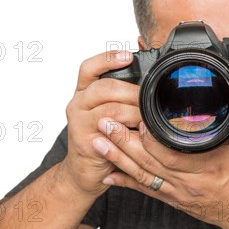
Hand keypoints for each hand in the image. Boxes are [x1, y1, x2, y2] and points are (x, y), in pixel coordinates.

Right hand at [60, 50, 140, 196]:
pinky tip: (139, 133)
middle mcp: (77, 104)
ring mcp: (79, 123)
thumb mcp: (110, 114)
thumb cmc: (103, 141)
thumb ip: (121, 99)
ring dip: (134, 112)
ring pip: (110, 109)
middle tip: (151, 99)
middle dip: (132, 91)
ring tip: (148, 118)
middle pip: (104, 87)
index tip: (127, 56)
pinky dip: (128, 131)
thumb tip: (150, 85)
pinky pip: (110, 132)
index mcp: (84, 93)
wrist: (84, 173)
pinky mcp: (85, 142)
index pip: (89, 67)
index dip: (108, 58)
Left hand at [93, 98, 228, 228]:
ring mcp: (176, 193)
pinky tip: (107, 175)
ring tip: (97, 143)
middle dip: (123, 143)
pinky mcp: (171, 200)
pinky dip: (124, 182)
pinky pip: (144, 190)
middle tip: (104, 124)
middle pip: (147, 164)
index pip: (170, 155)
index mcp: (205, 169)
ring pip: (141, 177)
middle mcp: (186, 184)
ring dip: (117, 159)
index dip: (150, 138)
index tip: (137, 119)